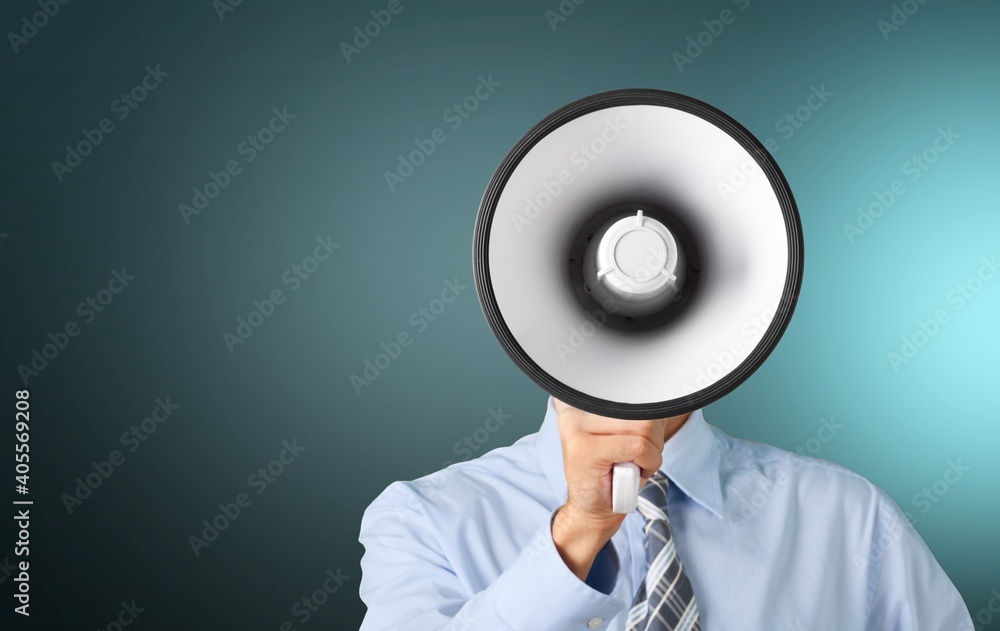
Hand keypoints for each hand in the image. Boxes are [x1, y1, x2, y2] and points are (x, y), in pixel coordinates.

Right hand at [550, 398, 666, 580]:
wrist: (592, 511)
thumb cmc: (613, 475)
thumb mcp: (628, 436)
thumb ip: (639, 414)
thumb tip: (665, 398)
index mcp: (586, 402)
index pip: (637, 394)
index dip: (649, 418)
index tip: (641, 437)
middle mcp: (576, 410)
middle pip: (643, 410)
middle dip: (653, 439)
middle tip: (635, 458)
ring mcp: (576, 427)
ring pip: (643, 427)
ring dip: (650, 453)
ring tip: (630, 464)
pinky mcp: (584, 448)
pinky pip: (639, 447)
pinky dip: (647, 464)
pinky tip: (629, 473)